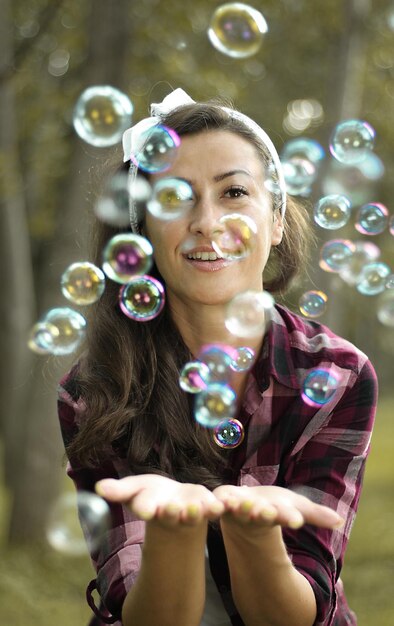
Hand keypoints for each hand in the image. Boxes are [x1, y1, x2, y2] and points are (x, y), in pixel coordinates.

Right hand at [95, 474, 223, 527]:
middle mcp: (170, 513)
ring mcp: (190, 511)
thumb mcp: (135, 490)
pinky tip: (222, 505)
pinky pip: (212, 509)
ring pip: (192, 514)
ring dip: (194, 513)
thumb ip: (119, 490)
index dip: (145, 507)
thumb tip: (98, 488)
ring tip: (195, 509)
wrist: (177, 505)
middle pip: (170, 514)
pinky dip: (217, 508)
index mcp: (151, 506)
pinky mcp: (207, 507)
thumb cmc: (152, 496)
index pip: (146, 505)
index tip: (145, 509)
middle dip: (171, 512)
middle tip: (171, 510)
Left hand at [213, 484, 343, 530]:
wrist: (246, 507)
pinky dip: (220, 502)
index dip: (289, 517)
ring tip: (244, 505)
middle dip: (264, 513)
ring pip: (240, 509)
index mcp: (276, 514)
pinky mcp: (223, 499)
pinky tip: (222, 500)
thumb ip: (316, 514)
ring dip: (242, 508)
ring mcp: (238, 508)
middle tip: (267, 513)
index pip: (284, 516)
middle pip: (261, 514)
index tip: (295, 521)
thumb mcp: (297, 507)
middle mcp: (257, 514)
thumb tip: (339, 521)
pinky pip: (219, 502)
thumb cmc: (275, 506)